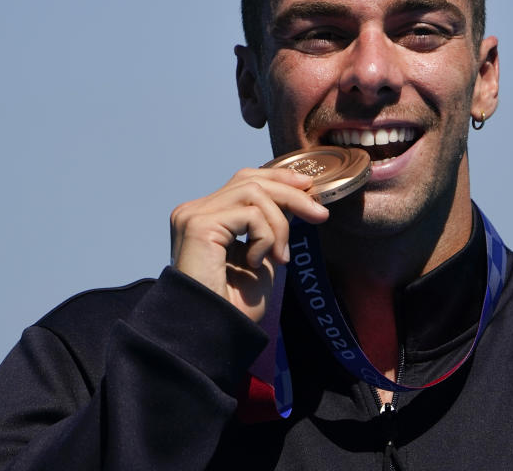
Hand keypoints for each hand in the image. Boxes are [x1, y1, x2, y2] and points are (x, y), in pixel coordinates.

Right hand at [170, 168, 328, 320]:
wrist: (215, 332)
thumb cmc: (236, 304)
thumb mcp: (262, 254)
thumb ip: (270, 224)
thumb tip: (296, 196)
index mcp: (206, 216)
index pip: (244, 181)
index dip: (279, 179)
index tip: (309, 188)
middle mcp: (194, 211)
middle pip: (250, 180)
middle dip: (291, 193)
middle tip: (320, 215)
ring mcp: (193, 216)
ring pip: (253, 193)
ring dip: (279, 225)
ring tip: (281, 257)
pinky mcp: (198, 225)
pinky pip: (249, 214)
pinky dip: (265, 236)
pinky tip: (257, 262)